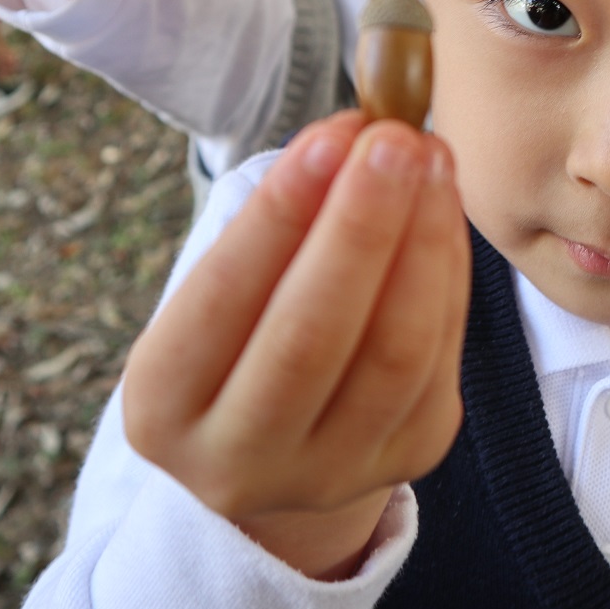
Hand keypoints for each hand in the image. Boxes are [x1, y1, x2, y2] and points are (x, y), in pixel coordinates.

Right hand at [122, 113, 469, 578]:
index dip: (281, 214)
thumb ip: (272, 228)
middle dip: (360, 225)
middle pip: (312, 337)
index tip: (330, 136)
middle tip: (394, 137)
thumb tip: (353, 135)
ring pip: (394, 352)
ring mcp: (331, 473)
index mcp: (163, 409)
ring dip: (421, 241)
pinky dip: (447, 271)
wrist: (282, 445)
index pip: (222, 301)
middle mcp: (238, 459)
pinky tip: (443, 208)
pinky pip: (440, 357)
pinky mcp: (409, 459)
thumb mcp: (218, 295)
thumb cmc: (243, 334)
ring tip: (430, 159)